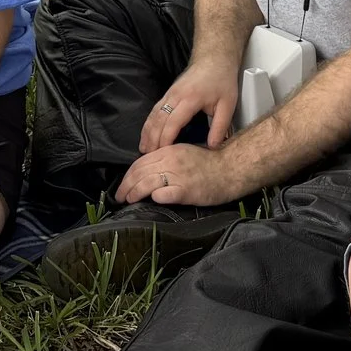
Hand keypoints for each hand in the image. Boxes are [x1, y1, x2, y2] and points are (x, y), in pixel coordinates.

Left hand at [116, 141, 256, 206]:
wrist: (231, 168)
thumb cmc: (209, 163)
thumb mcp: (183, 154)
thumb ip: (166, 161)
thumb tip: (147, 172)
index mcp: (169, 151)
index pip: (141, 162)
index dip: (128, 175)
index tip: (123, 185)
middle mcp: (171, 161)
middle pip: (140, 172)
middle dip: (126, 185)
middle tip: (120, 196)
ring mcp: (179, 175)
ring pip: (148, 183)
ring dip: (135, 192)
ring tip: (129, 200)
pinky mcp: (187, 190)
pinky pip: (165, 193)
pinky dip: (156, 196)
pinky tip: (152, 200)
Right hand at [138, 58, 237, 155]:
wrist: (214, 59)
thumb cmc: (221, 80)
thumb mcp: (228, 104)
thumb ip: (220, 126)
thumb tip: (212, 146)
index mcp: (190, 98)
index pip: (173, 121)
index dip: (166, 138)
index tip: (163, 153)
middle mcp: (175, 96)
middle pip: (159, 120)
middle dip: (153, 139)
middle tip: (150, 158)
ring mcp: (170, 93)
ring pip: (153, 114)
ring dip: (147, 132)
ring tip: (144, 149)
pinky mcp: (168, 93)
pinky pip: (154, 110)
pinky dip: (149, 123)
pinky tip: (146, 134)